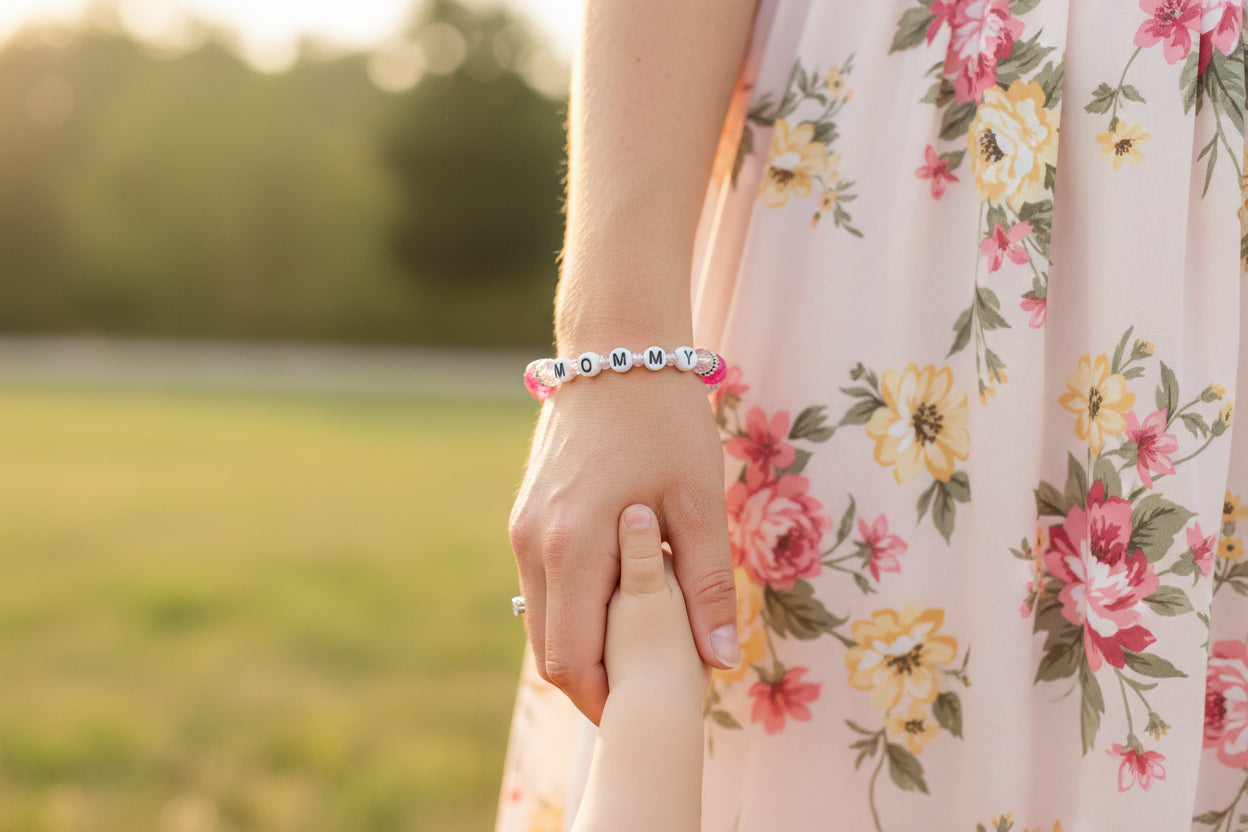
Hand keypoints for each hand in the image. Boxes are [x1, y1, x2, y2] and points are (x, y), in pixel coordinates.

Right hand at [509, 369, 737, 723]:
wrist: (615, 350)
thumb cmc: (664, 420)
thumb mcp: (697, 502)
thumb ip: (704, 585)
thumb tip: (718, 662)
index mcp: (574, 548)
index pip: (572, 659)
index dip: (604, 699)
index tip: (643, 713)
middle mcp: (533, 545)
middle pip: (549, 650)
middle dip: (594, 680)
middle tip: (647, 688)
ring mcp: (522, 529)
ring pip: (540, 619)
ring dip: (583, 643)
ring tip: (639, 645)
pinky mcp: (524, 515)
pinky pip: (541, 584)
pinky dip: (574, 607)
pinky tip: (619, 596)